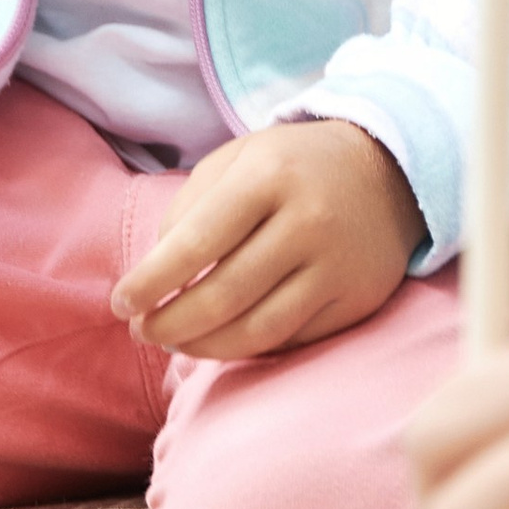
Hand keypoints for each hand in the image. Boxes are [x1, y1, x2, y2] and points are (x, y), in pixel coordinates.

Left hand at [112, 119, 419, 359]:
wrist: (388, 170)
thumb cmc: (292, 166)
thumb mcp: (237, 161)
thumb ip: (190, 208)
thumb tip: (155, 275)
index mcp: (268, 177)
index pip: (195, 244)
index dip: (150, 281)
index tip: (121, 303)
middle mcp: (309, 222)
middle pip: (223, 296)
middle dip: (170, 322)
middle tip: (141, 330)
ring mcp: (338, 266)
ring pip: (257, 330)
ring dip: (203, 346)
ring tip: (173, 340)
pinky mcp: (358, 300)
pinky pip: (292, 339)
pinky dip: (248, 347)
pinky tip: (222, 340)